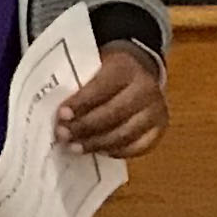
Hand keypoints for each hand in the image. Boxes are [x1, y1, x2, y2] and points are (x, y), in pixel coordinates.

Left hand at [60, 40, 169, 157]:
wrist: (139, 69)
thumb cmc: (106, 70)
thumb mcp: (92, 65)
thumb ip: (77, 83)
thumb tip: (55, 110)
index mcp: (125, 67)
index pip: (102, 87)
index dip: (81, 103)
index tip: (61, 115)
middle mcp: (146, 88)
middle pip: (114, 113)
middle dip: (85, 127)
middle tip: (63, 135)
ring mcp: (157, 110)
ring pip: (126, 133)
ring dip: (97, 143)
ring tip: (75, 147)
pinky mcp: (161, 128)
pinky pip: (139, 146)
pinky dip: (117, 151)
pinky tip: (99, 151)